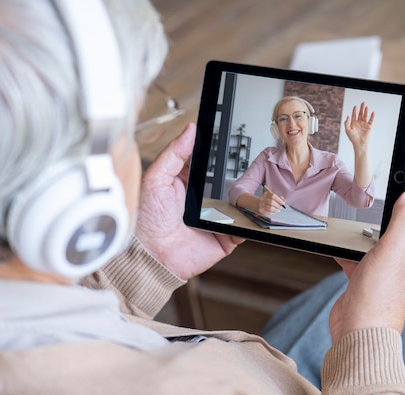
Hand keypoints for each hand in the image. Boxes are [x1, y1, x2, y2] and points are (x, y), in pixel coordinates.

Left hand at [136, 123, 242, 279]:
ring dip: (249, 196)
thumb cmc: (147, 219)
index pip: (209, 162)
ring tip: (257, 185)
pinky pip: (243, 227)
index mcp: (187, 182)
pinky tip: (255, 210)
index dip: (219, 151)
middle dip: (240, 173)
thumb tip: (190, 129)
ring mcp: (216, 218)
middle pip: (228, 181)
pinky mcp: (225, 236)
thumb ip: (173, 154)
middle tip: (250, 162)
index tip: (232, 138)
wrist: (152, 255)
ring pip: (240, 203)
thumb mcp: (156, 178)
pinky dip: (251, 221)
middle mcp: (203, 199)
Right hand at [258, 188, 285, 215]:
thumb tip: (284, 200)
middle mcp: (263, 199)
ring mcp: (261, 205)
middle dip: (278, 205)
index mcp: (266, 194)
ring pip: (270, 208)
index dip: (279, 200)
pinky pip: (268, 213)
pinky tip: (275, 212)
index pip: (273, 196)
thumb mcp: (272, 197)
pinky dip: (273, 213)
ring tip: (278, 210)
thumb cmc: (268, 200)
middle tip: (281, 207)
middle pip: (271, 202)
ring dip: (276, 210)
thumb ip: (279, 198)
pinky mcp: (261, 210)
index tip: (283, 203)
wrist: (258, 203)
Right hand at [329, 190, 404, 343]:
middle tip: (371, 209)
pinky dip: (350, 251)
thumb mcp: (395, 248)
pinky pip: (361, 257)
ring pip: (378, 241)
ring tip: (355, 229)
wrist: (359, 329)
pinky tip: (341, 250)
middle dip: (384, 216)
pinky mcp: (370, 279)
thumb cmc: (379, 295)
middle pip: (400, 226)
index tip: (392, 189)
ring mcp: (389, 271)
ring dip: (365, 234)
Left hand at [344, 102, 374, 151]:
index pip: (354, 115)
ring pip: (365, 116)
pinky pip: (371, 120)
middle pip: (360, 114)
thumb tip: (347, 116)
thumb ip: (346, 123)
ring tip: (366, 106)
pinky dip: (372, 116)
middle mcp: (359, 123)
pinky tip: (372, 113)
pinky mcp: (369, 127)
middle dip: (361, 109)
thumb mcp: (347, 130)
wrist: (359, 144)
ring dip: (366, 111)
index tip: (355, 106)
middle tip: (362, 103)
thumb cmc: (353, 138)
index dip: (354, 111)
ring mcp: (364, 125)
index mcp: (354, 124)